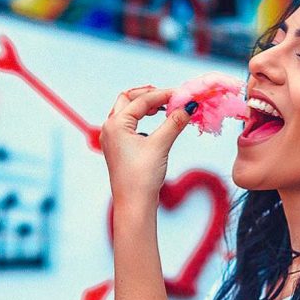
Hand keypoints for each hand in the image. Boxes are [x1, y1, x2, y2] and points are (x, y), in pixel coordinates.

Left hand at [99, 86, 196, 201]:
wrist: (134, 205)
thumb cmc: (142, 177)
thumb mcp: (160, 145)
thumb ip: (174, 123)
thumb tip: (189, 107)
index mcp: (116, 124)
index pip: (142, 100)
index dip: (163, 94)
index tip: (182, 94)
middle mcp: (110, 128)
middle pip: (128, 99)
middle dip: (148, 95)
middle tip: (169, 96)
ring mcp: (112, 139)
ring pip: (127, 112)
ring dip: (145, 106)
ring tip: (164, 108)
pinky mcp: (118, 149)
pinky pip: (128, 125)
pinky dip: (142, 119)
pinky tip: (156, 125)